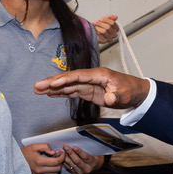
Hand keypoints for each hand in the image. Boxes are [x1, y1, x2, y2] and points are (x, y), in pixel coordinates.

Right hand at [21, 143, 64, 173]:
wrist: (15, 162)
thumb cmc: (24, 153)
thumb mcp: (34, 146)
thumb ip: (45, 147)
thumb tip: (54, 152)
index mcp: (39, 161)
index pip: (56, 162)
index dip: (62, 157)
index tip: (62, 153)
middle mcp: (39, 170)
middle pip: (57, 169)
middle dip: (60, 162)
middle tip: (58, 156)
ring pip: (54, 173)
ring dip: (56, 167)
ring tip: (53, 160)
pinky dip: (51, 170)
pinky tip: (48, 165)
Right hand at [34, 68, 149, 109]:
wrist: (135, 92)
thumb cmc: (130, 90)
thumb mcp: (124, 94)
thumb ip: (115, 96)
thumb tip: (109, 98)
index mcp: (98, 74)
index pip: (78, 76)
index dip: (64, 79)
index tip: (52, 84)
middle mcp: (91, 77)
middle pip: (68, 78)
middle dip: (52, 82)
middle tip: (37, 86)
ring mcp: (88, 84)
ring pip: (67, 85)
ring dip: (52, 88)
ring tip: (37, 90)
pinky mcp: (88, 91)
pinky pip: (71, 91)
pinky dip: (60, 92)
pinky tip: (50, 94)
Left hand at [61, 144, 99, 173]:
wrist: (93, 166)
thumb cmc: (92, 156)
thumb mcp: (92, 152)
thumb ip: (86, 149)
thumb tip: (77, 141)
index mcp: (92, 163)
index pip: (86, 157)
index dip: (80, 152)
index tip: (74, 147)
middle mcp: (86, 169)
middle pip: (77, 161)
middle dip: (70, 153)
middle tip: (65, 146)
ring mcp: (80, 172)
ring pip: (71, 164)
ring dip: (64, 157)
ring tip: (59, 151)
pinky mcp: (74, 173)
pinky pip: (68, 167)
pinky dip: (63, 161)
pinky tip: (59, 156)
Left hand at [92, 15, 118, 44]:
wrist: (95, 33)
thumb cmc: (101, 26)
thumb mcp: (106, 20)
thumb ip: (111, 18)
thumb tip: (116, 17)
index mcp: (116, 29)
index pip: (112, 23)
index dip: (105, 20)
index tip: (100, 19)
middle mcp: (114, 34)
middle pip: (108, 27)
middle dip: (101, 23)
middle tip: (96, 22)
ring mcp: (109, 38)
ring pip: (104, 31)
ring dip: (98, 27)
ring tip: (95, 26)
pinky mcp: (104, 41)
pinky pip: (100, 35)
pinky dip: (97, 31)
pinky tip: (95, 30)